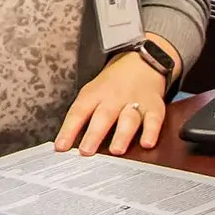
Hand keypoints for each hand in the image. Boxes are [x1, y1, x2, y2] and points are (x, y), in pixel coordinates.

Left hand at [55, 48, 172, 155]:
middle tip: (86, 151)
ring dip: (122, 135)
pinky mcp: (154, 108)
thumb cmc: (111, 86)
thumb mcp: (91, 94)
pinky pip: (154, 120)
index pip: (78, 112)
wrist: (141, 63)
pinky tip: (147, 143)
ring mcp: (135, 102)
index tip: (60, 147)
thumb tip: (64, 145)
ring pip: (128, 119)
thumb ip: (81, 117)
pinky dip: (151, 132)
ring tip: (116, 150)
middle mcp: (114, 98)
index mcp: (94, 95)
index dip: (68, 130)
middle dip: (94, 134)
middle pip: (103, 116)